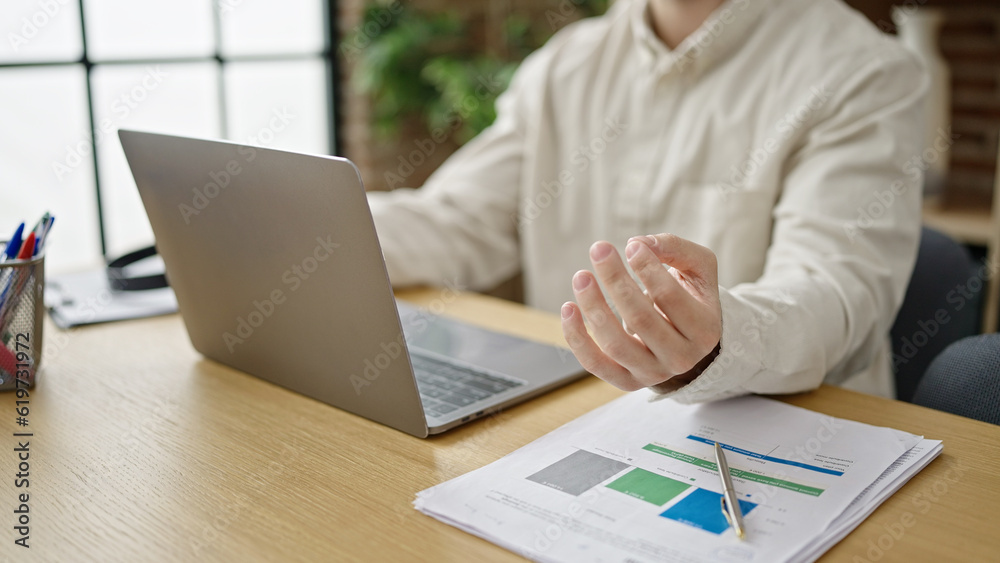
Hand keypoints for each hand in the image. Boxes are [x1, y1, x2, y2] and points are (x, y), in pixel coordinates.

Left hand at [560, 233, 722, 391]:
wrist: (685, 338)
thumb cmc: (690, 295)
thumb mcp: (698, 267)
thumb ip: (675, 249)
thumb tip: (638, 244)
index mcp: (704, 330)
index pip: (670, 297)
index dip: (647, 268)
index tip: (631, 246)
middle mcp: (681, 358)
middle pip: (640, 318)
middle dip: (616, 280)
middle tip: (599, 249)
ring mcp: (652, 373)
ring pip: (615, 344)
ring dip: (593, 306)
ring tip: (581, 276)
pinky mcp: (626, 381)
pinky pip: (595, 363)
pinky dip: (577, 338)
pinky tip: (568, 308)